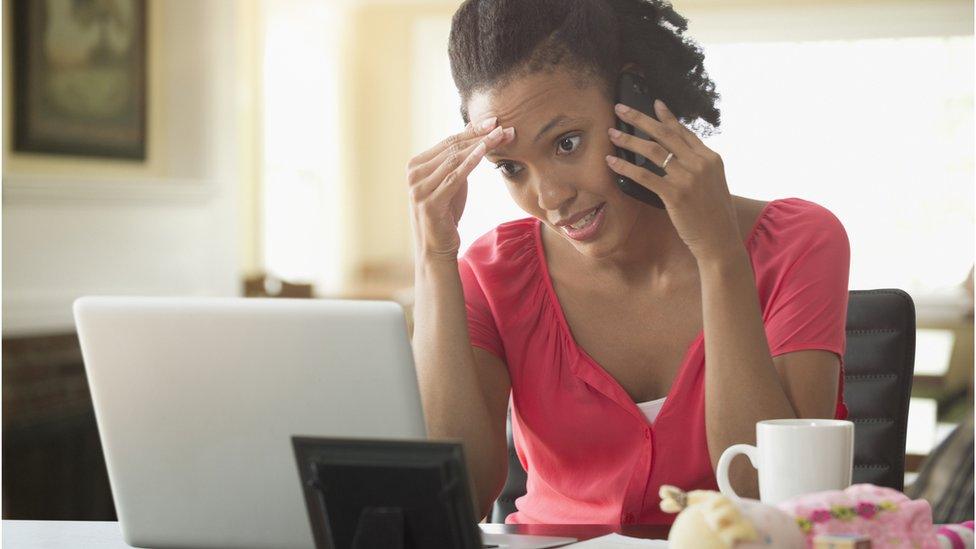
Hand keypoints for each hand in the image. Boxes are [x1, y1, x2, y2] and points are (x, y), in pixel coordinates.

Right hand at [407, 117, 514, 260]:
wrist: (437, 248)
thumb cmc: (446, 214)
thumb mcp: (453, 181)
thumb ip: (459, 158)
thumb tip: (475, 130)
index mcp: (416, 165)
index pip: (448, 142)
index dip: (472, 130)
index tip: (494, 121)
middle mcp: (413, 174)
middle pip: (452, 148)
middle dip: (479, 135)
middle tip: (502, 126)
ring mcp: (418, 188)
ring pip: (454, 160)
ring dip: (480, 146)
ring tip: (500, 136)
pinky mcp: (429, 202)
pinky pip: (454, 178)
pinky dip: (470, 163)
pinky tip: (485, 151)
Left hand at [605, 100, 740, 263]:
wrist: (720, 239)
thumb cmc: (714, 216)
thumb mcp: (713, 184)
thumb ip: (699, 167)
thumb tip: (680, 158)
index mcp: (710, 158)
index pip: (684, 131)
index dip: (667, 117)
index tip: (654, 104)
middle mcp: (700, 163)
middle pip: (665, 134)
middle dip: (640, 119)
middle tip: (621, 108)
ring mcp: (688, 177)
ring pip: (653, 151)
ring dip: (629, 140)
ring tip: (612, 133)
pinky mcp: (675, 194)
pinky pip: (645, 176)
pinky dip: (626, 167)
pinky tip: (613, 162)